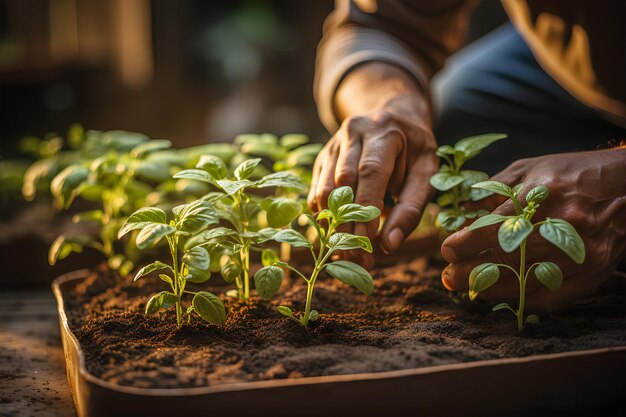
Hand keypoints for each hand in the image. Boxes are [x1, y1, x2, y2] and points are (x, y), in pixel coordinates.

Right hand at [309, 64, 437, 267]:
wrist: (392, 113)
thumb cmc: (414, 149)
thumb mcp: (426, 173)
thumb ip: (411, 208)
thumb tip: (389, 245)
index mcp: (384, 131)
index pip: (371, 172)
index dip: (366, 209)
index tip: (368, 243)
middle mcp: (354, 133)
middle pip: (343, 182)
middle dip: (348, 224)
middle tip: (358, 258)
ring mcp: (333, 145)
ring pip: (324, 189)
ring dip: (333, 225)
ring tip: (348, 253)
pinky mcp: (322, 159)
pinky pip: (317, 192)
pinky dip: (325, 218)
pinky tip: (338, 237)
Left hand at [441, 148, 625, 311]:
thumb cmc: (571, 173)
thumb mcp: (530, 168)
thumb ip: (494, 190)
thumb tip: (461, 213)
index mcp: (542, 195)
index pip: (493, 228)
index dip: (465, 244)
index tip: (447, 251)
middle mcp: (561, 225)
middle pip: (505, 259)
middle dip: (470, 271)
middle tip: (449, 276)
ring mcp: (579, 253)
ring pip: (525, 282)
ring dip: (490, 288)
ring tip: (468, 287)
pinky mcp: (593, 273)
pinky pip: (551, 297)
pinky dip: (522, 299)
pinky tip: (501, 295)